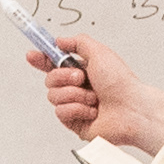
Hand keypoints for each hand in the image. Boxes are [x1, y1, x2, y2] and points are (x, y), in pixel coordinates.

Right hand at [31, 31, 163, 152]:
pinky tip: (92, 111)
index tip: (32, 55)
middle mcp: (77, 88)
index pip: (54, 64)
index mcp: (82, 71)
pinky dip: (77, 109)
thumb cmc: (121, 83)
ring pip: (54, 97)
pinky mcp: (75, 122)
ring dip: (74, 94)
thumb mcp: (100, 52)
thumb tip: (60, 40)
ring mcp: (76, 105)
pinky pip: (61, 112)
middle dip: (63, 77)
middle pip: (50, 80)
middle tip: (81, 78)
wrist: (132, 109)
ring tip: (93, 98)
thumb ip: (78, 42)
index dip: (41, 60)